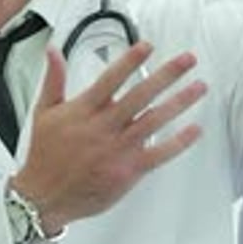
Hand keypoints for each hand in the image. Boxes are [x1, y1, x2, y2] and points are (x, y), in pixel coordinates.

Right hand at [11, 41, 206, 234]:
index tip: (148, 46)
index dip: (131, 60)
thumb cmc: (45, 155)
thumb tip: (54, 52)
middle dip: (168, 74)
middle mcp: (104, 126)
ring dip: (179, 102)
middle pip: (141, 94)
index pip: (111, 78)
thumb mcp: (44, 111)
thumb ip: (54, 79)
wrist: (43, 197)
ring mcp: (118, 149)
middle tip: (188, 60)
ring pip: (155, 120)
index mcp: (85, 110)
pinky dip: (178, 142)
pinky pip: (158, 155)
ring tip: (199, 87)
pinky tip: (194, 130)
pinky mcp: (127, 171)